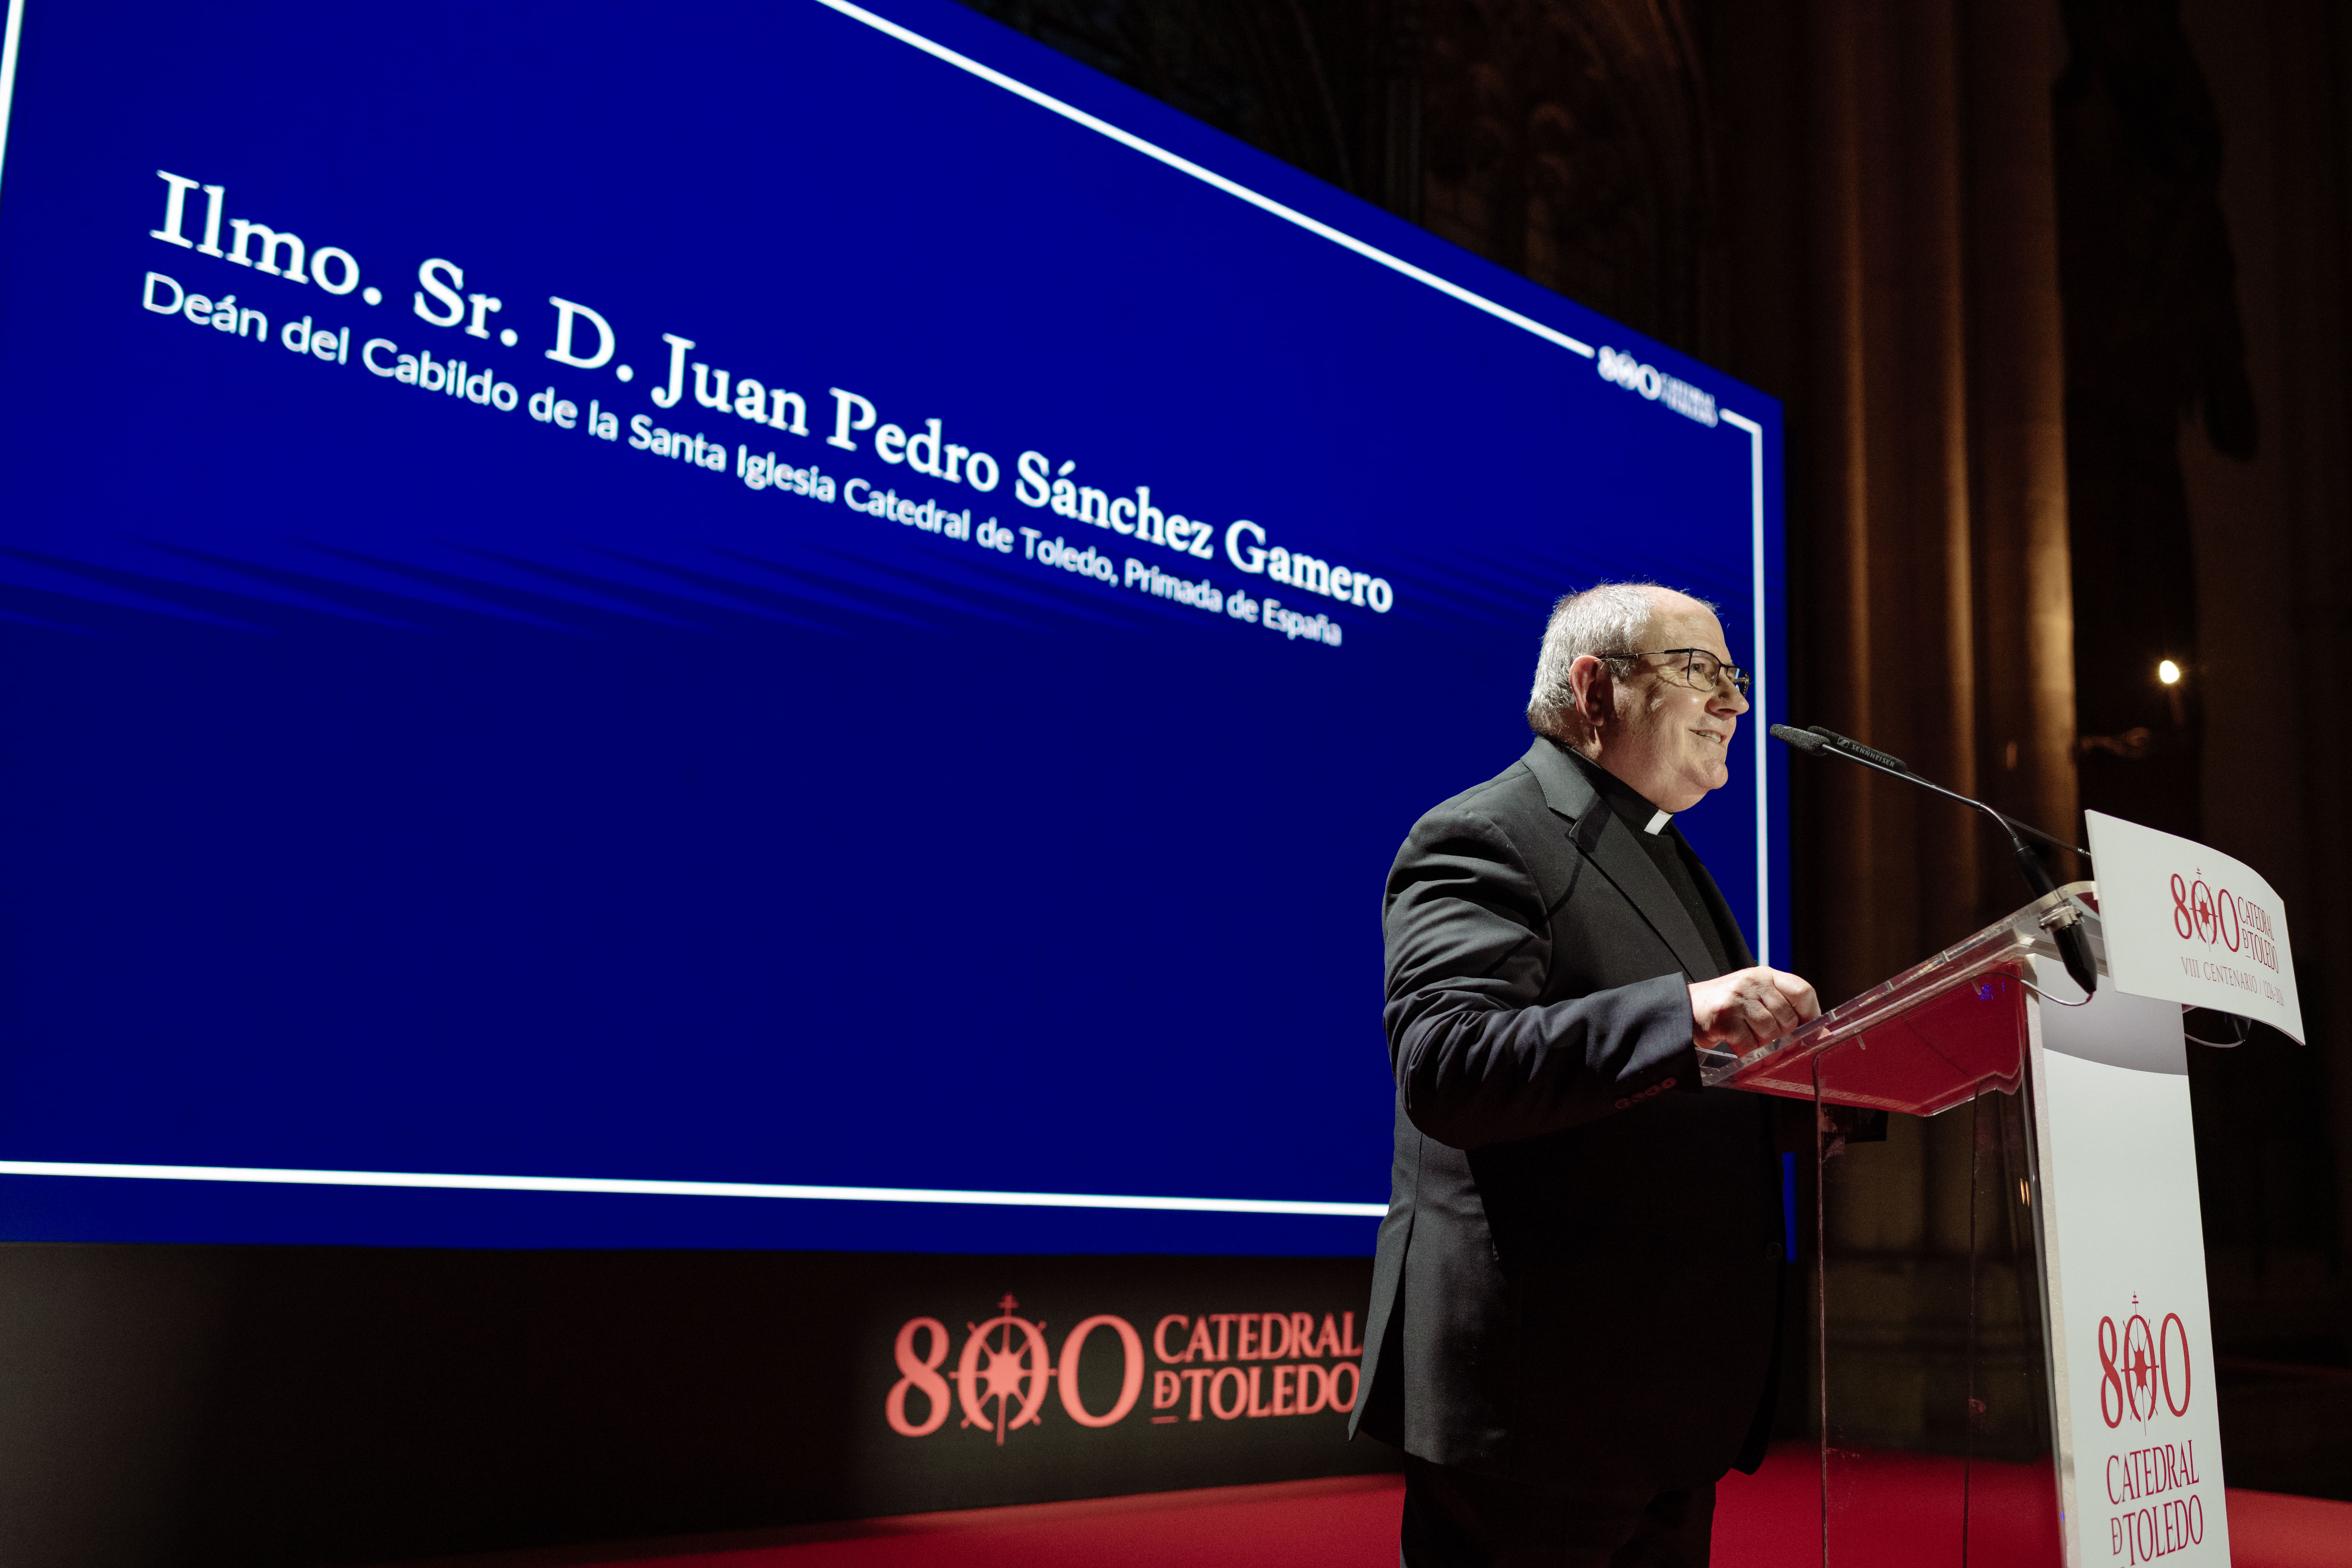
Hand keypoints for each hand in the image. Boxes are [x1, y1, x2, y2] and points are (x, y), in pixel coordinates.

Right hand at [1688, 967, 1821, 1052]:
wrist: (1684, 1008)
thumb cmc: (1725, 1007)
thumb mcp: (1755, 999)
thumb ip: (1784, 1010)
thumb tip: (1821, 1034)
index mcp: (1765, 975)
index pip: (1802, 990)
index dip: (1811, 1014)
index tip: (1808, 1031)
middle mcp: (1753, 982)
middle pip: (1788, 1018)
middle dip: (1783, 1038)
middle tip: (1770, 1044)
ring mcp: (1738, 997)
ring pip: (1770, 1033)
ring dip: (1764, 1048)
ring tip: (1753, 1046)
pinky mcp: (1725, 1016)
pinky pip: (1749, 1044)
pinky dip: (1748, 1054)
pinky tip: (1740, 1050)